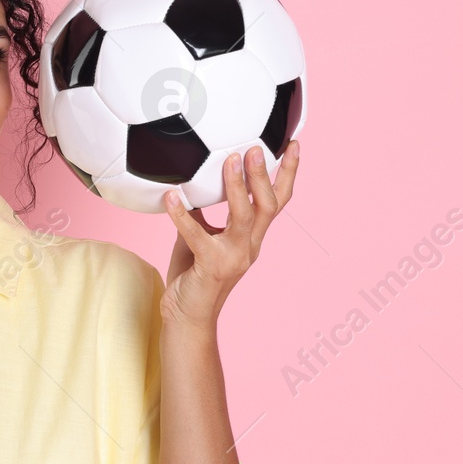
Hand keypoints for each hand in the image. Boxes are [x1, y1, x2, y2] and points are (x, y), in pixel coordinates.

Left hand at [161, 140, 299, 328]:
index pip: (277, 202)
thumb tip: (191, 181)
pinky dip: (182, 214)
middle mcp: (249, 246)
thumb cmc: (194, 276)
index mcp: (251, 238)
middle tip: (255, 148)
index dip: (286, 174)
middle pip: (267, 206)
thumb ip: (202, 212)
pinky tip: (170, 197)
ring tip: (230, 160)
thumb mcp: (201, 237)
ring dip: (238, 187)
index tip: (292, 146)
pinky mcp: (211, 266)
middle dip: (263, 175)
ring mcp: (233, 257)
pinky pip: (196, 235)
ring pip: (243, 217)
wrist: (187, 318)